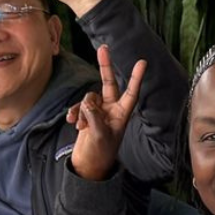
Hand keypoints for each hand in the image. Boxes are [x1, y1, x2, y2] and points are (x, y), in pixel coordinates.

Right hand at [66, 45, 146, 181]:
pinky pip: (79, 106)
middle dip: (105, 66)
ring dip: (82, 109)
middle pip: (108, 83)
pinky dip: (75, 113)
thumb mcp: (99, 136)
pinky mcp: (86, 115)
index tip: (142, 62)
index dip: (135, 78)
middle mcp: (111, 109)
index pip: (131, 93)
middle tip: (104, 48)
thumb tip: (87, 101)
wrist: (88, 166)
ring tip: (79, 125)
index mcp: (122, 114)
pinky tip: (72, 124)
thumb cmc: (100, 154)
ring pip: (89, 98)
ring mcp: (98, 111)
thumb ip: (93, 116)